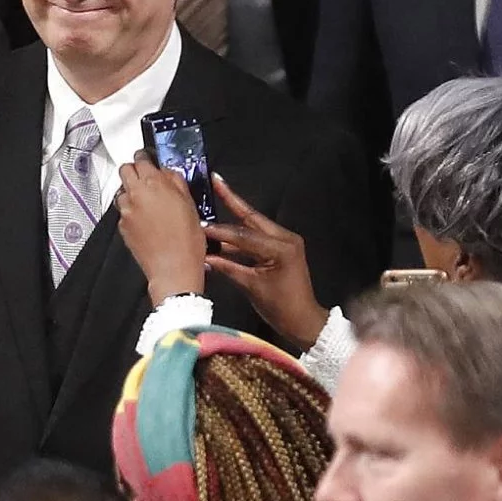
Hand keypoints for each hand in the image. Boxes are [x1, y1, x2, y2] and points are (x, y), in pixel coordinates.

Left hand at [116, 151, 206, 304]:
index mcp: (154, 184)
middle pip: (125, 170)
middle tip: (146, 178)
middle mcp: (135, 194)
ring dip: (132, 192)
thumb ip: (176, 182)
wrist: (173, 268)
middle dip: (134, 171)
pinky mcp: (122, 225)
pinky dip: (131, 211)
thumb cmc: (186, 241)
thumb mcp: (190, 205)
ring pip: (122, 191)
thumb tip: (168, 172)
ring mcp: (126, 210)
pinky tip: (146, 221)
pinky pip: (123, 211)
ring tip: (148, 203)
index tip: (149, 160)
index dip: (145, 158)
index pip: (141, 158)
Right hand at [201, 173, 330, 348]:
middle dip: (232, 200)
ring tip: (216, 199)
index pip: (244, 234)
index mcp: (281, 248)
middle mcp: (286, 238)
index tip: (199, 225)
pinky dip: (240, 236)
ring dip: (234, 218)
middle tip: (216, 180)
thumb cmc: (280, 307)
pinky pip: (257, 238)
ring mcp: (285, 242)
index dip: (219, 230)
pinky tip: (222, 233)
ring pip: (254, 226)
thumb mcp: (251, 287)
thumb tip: (203, 255)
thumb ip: (227, 267)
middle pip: (252, 218)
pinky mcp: (282, 248)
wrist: (303, 320)